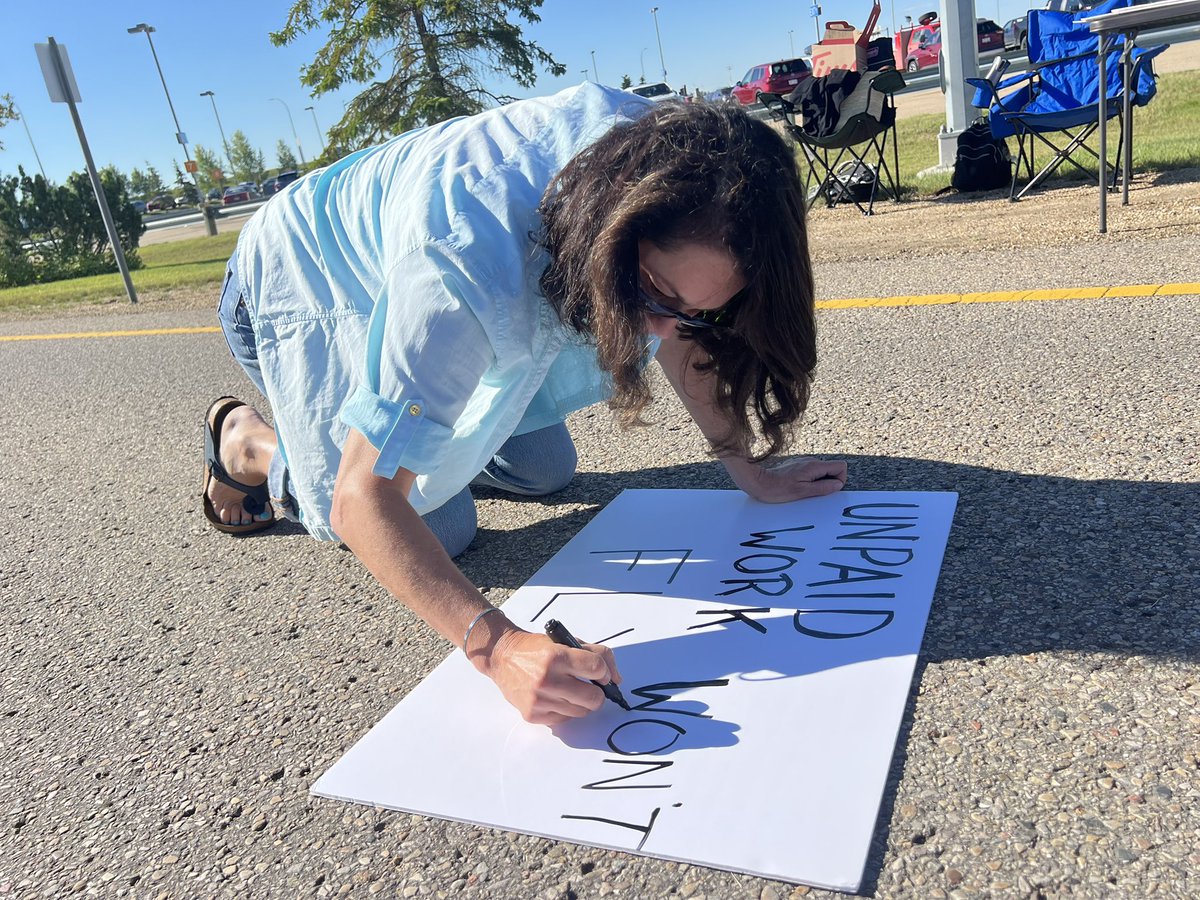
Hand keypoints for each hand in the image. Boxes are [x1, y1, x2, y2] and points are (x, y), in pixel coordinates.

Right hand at [481, 629, 622, 724]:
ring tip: (572, 691)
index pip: (596, 669)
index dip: (604, 673)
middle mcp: (547, 679)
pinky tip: (557, 698)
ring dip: (582, 703)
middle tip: (591, 688)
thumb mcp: (564, 641)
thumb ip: (595, 654)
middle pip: (593, 697)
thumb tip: (617, 678)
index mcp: (557, 656)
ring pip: (581, 712)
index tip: (601, 675)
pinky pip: (564, 720)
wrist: (502, 657)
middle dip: (597, 693)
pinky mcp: (532, 714)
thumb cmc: (535, 648)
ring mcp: (539, 699)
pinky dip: (565, 711)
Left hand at [724, 455, 847, 503]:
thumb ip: (822, 488)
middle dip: (829, 482)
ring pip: (822, 472)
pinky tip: (798, 487)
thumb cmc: (778, 490)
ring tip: (804, 491)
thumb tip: (838, 485)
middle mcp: (810, 461)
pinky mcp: (797, 467)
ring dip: (818, 483)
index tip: (828, 489)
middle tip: (813, 492)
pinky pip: (812, 473)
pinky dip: (810, 481)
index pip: (841, 466)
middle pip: (832, 469)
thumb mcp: (802, 492)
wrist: (759, 483)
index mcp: (814, 466)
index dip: (840, 479)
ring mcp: (804, 463)